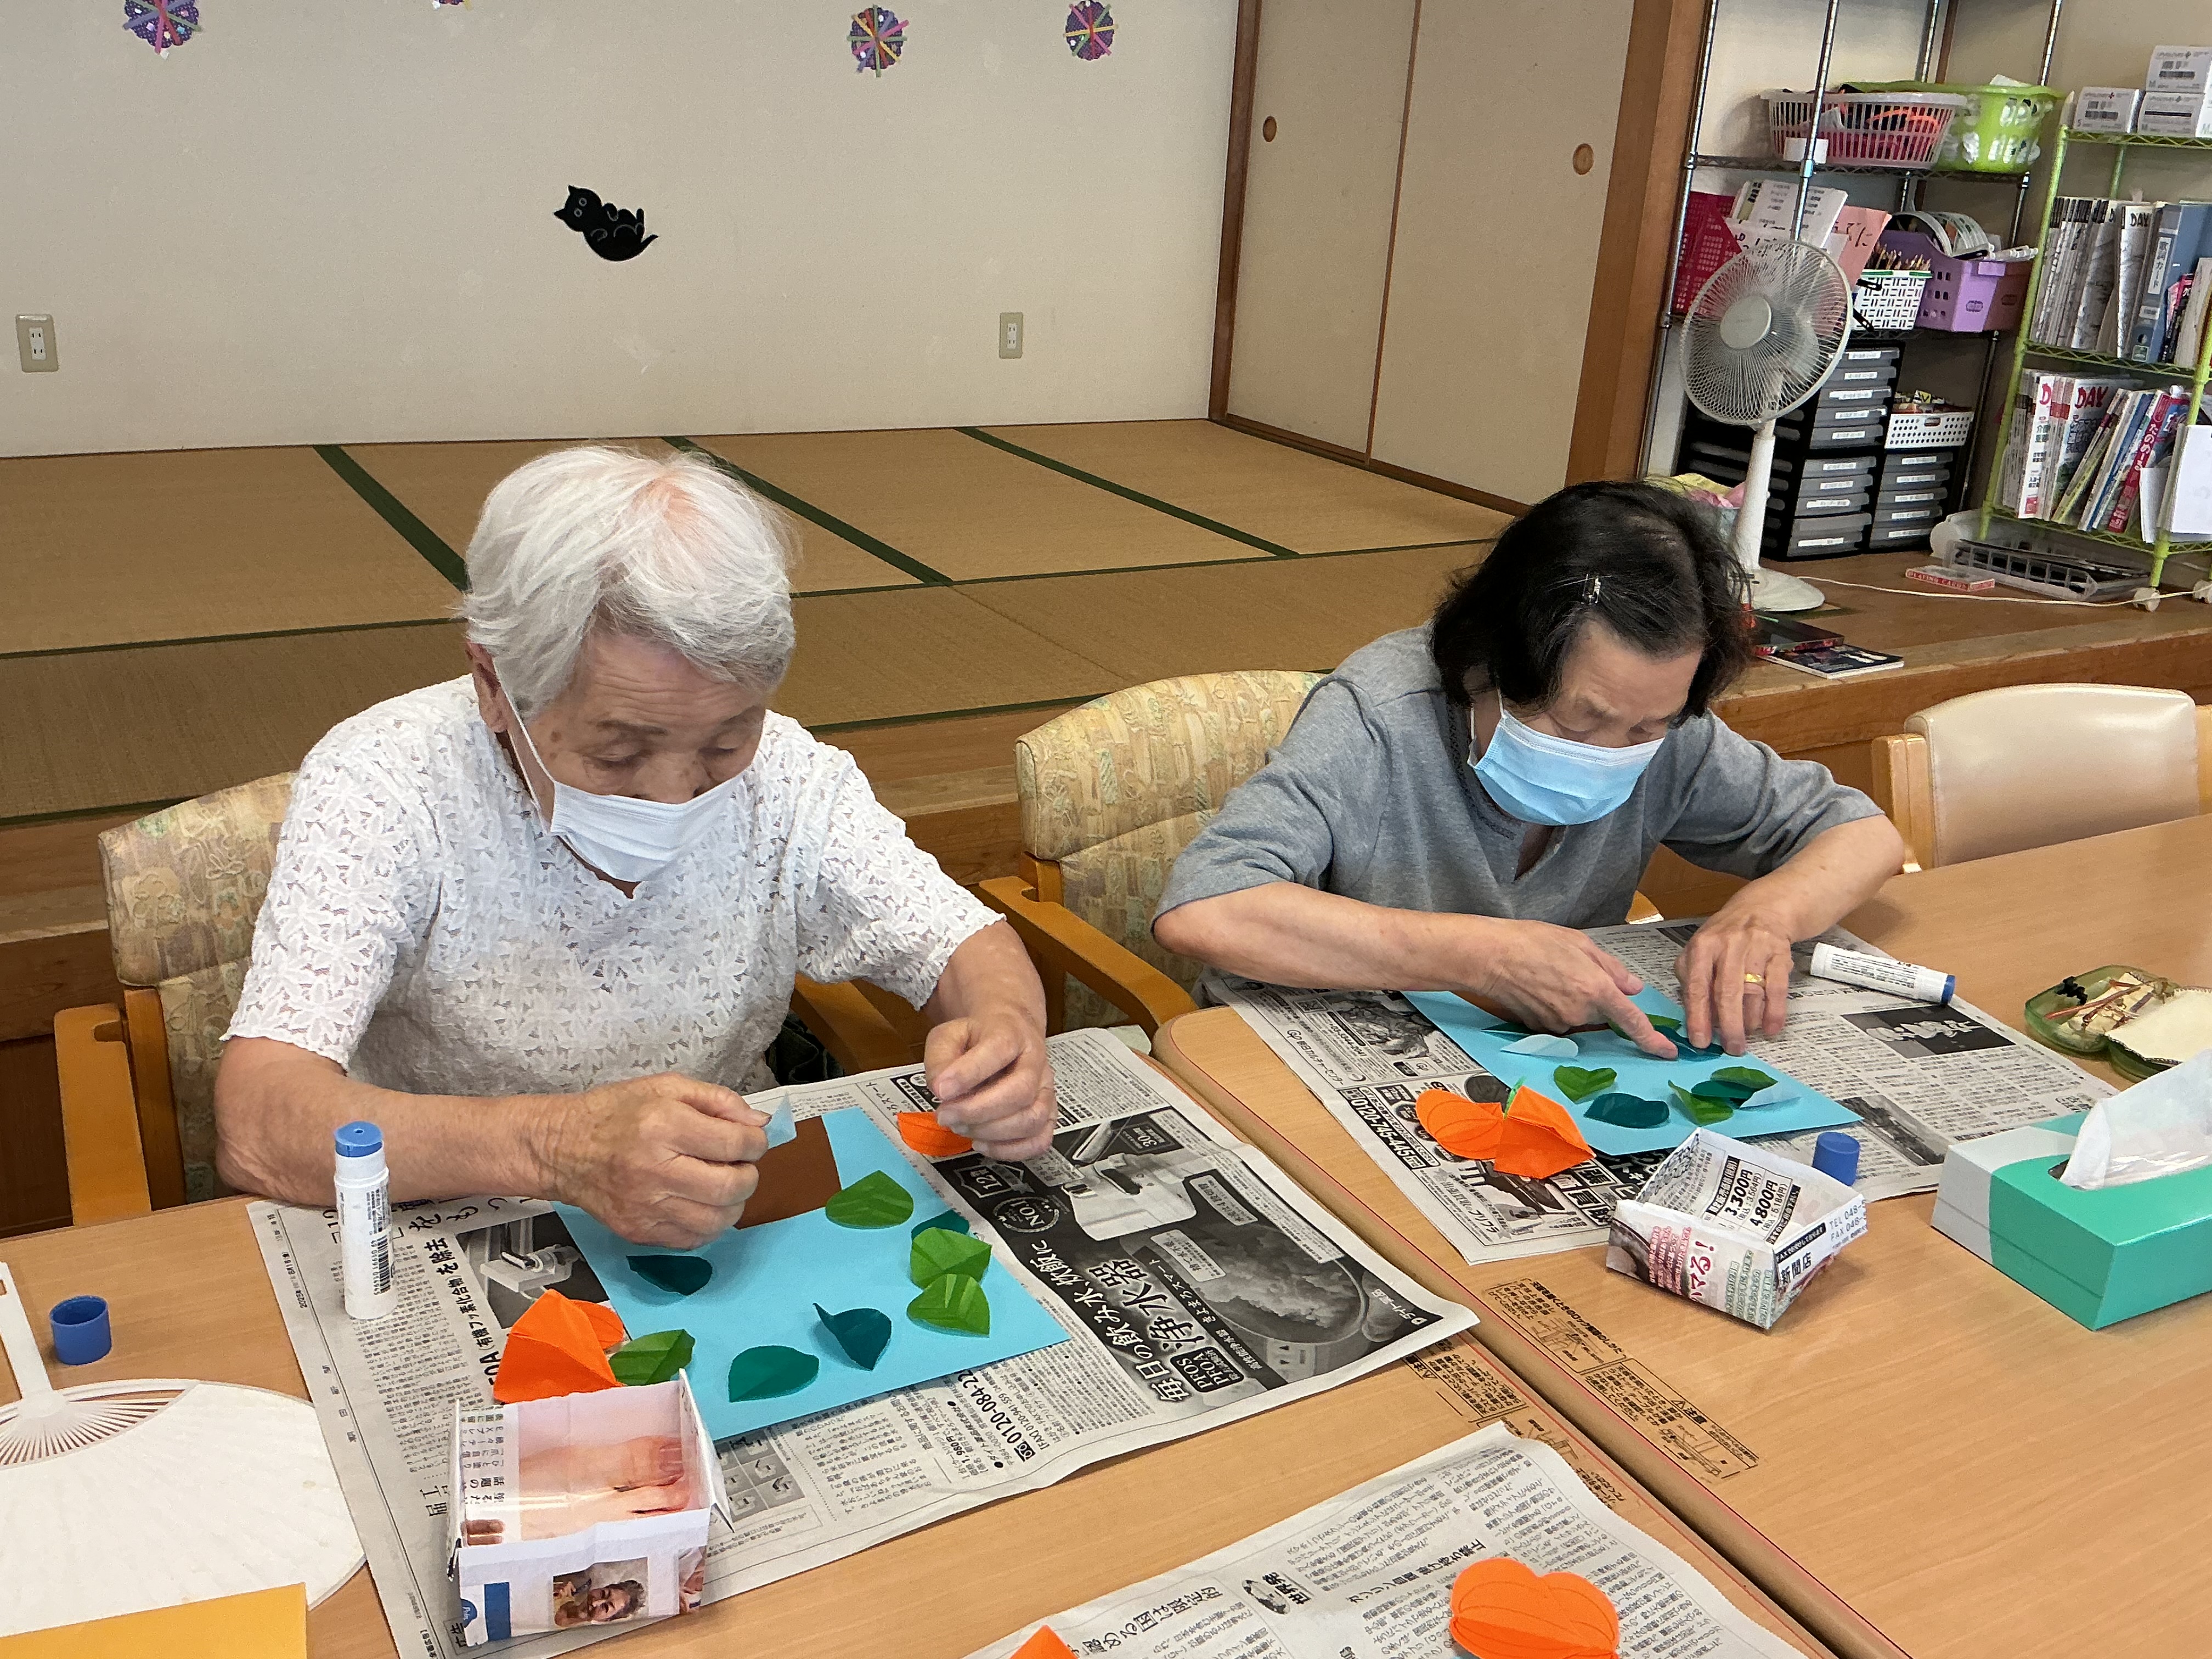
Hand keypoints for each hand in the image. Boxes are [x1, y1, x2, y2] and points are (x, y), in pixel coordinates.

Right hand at [536, 1074, 767, 1246]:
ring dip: (733, 1204)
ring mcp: (646, 1207)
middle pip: (731, 1187)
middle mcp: (654, 1171)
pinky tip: (699, 1203)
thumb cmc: (615, 1114)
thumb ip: (718, 1101)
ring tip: (721, 1184)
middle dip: (749, 1176)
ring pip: (718, 1221)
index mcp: (663, 1127)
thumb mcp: (666, 1087)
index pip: (734, 1144)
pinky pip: (693, 1240)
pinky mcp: (639, 1232)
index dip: (756, 1142)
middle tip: (740, 1165)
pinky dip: (708, 1224)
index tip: (751, 1140)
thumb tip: (758, 1124)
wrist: (562, 1148)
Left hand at [924, 1010, 1056, 1160]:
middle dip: (978, 1110)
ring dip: (992, 1132)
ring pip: (1032, 1119)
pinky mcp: (1048, 1113)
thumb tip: (941, 1089)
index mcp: (1011, 1032)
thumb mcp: (949, 1035)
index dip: (969, 1073)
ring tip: (960, 1127)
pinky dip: (1010, 1150)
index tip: (942, 1091)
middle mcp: (1035, 1061)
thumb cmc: (978, 1038)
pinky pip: (1040, 1140)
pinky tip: (982, 1143)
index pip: (998, 1050)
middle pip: (1021, 1090)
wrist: (1011, 1034)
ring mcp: (1045, 1089)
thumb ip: (940, 1058)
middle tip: (946, 1116)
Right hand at [1458, 919, 1675, 1058]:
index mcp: (1596, 989)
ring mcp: (1559, 1024)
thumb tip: (1633, 988)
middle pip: (1602, 1012)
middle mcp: (1580, 1012)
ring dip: (1573, 998)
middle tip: (1572, 968)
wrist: (1489, 956)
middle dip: (1595, 994)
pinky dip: (1554, 1005)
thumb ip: (1612, 969)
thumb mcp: (1580, 943)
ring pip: (1579, 1015)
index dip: (1653, 1039)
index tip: (1668, 1051)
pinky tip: (1537, 985)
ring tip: (1550, 973)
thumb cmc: (1531, 942)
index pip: (1633, 1021)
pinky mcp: (1540, 1028)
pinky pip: (1559, 1019)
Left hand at [1675, 907, 1794, 1054]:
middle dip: (1728, 1025)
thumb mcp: (1700, 950)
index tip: (1700, 1041)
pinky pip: (1777, 987)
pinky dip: (1775, 1012)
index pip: (1697, 986)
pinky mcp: (1780, 952)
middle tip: (1731, 1048)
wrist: (1764, 907)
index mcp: (1703, 946)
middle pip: (1727, 992)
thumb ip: (1692, 979)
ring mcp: (1756, 947)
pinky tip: (1771, 1028)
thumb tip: (1692, 1016)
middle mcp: (1728, 945)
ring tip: (1746, 1037)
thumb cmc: (1726, 937)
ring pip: (1752, 991)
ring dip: (1750, 1020)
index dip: (1698, 1017)